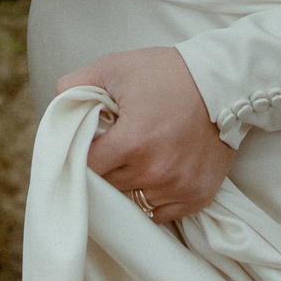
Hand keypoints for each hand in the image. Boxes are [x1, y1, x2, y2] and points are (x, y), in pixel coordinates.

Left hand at [57, 46, 232, 224]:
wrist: (223, 82)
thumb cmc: (166, 73)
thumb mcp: (116, 67)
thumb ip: (78, 84)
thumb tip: (57, 102)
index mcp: (132, 142)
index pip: (86, 168)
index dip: (81, 155)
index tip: (88, 144)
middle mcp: (155, 171)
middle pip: (108, 186)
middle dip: (105, 168)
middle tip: (114, 147)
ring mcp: (178, 187)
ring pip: (133, 202)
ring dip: (129, 184)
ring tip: (137, 158)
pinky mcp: (198, 197)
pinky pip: (161, 213)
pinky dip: (154, 197)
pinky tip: (156, 172)